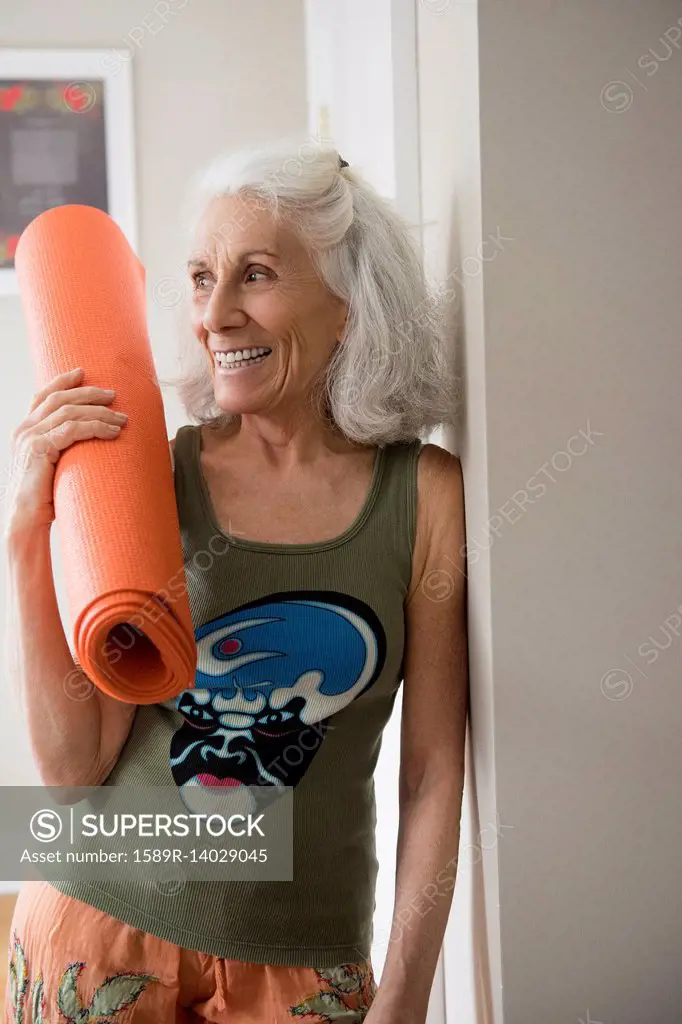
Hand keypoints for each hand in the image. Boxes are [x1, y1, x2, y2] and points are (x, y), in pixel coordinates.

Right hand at [4, 367, 127, 533]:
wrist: (26, 521)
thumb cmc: (45, 498)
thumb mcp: (52, 467)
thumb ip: (62, 450)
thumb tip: (91, 443)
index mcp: (25, 430)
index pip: (42, 396)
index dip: (62, 381)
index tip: (82, 372)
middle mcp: (24, 429)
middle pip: (59, 399)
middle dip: (88, 393)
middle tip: (114, 394)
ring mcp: (29, 438)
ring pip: (69, 412)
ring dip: (99, 412)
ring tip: (122, 419)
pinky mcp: (39, 449)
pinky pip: (72, 430)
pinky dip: (95, 427)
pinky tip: (112, 432)